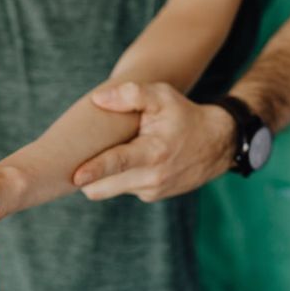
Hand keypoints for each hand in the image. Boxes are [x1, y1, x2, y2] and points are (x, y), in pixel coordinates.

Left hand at [73, 82, 235, 201]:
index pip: (118, 162)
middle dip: (86, 178)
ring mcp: (151, 190)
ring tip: (104, 156)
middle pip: (103, 186)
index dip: (95, 170)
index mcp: (153, 152)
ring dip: (102, 177)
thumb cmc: (183, 115)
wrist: (217, 144)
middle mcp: (152, 177)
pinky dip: (118, 178)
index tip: (76, 177)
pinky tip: (126, 162)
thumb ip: (131, 94)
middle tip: (72, 164)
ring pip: (109, 188)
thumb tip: (98, 100)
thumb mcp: (162, 97)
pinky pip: (122, 189)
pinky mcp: (151, 196)